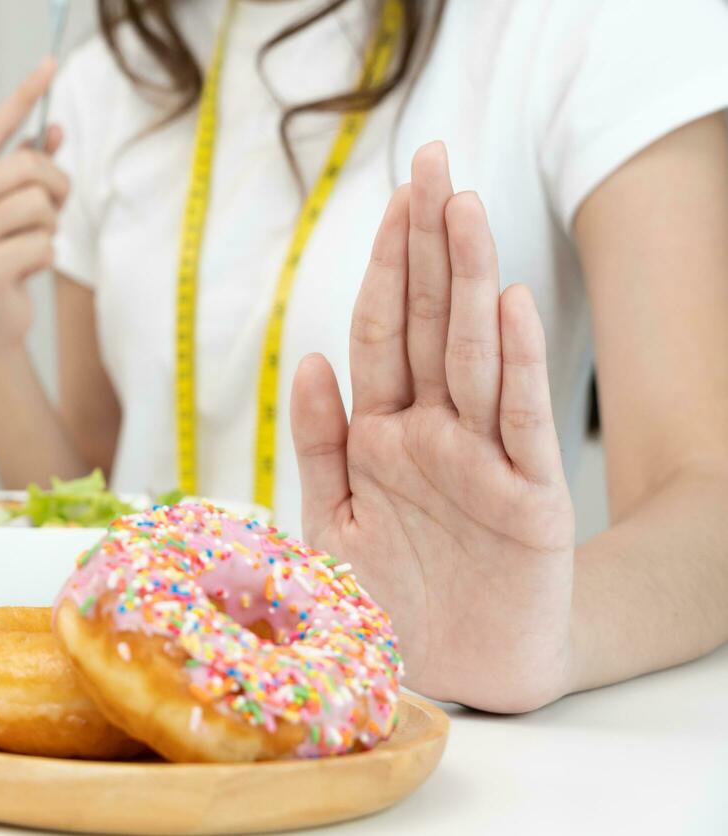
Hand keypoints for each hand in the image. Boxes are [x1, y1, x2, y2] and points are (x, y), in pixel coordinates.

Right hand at [0, 59, 69, 357]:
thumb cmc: (2, 251)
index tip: (52, 60)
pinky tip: (24, 270)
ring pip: (39, 206)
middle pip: (28, 167)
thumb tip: (54, 128)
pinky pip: (43, 244)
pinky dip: (46, 257)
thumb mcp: (14, 204)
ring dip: (50, 226)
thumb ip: (30, 166)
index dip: (23, 94)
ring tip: (32, 242)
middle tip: (51, 211)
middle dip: (54, 188)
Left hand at [291, 142, 575, 711]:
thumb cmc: (392, 599)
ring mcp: (484, 461)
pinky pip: (519, 423)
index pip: (383, 331)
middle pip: (433, 322)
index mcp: (383, 433)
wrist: (453, 678)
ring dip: (470, 281)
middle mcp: (435, 433)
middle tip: (432, 160)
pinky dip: (518, 366)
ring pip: (477, 354)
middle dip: (430, 243)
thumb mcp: (331, 520)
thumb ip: (319, 442)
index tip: (391, 196)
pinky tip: (510, 304)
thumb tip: (307, 357)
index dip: (385, 265)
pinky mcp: (529, 502)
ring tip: (463, 208)